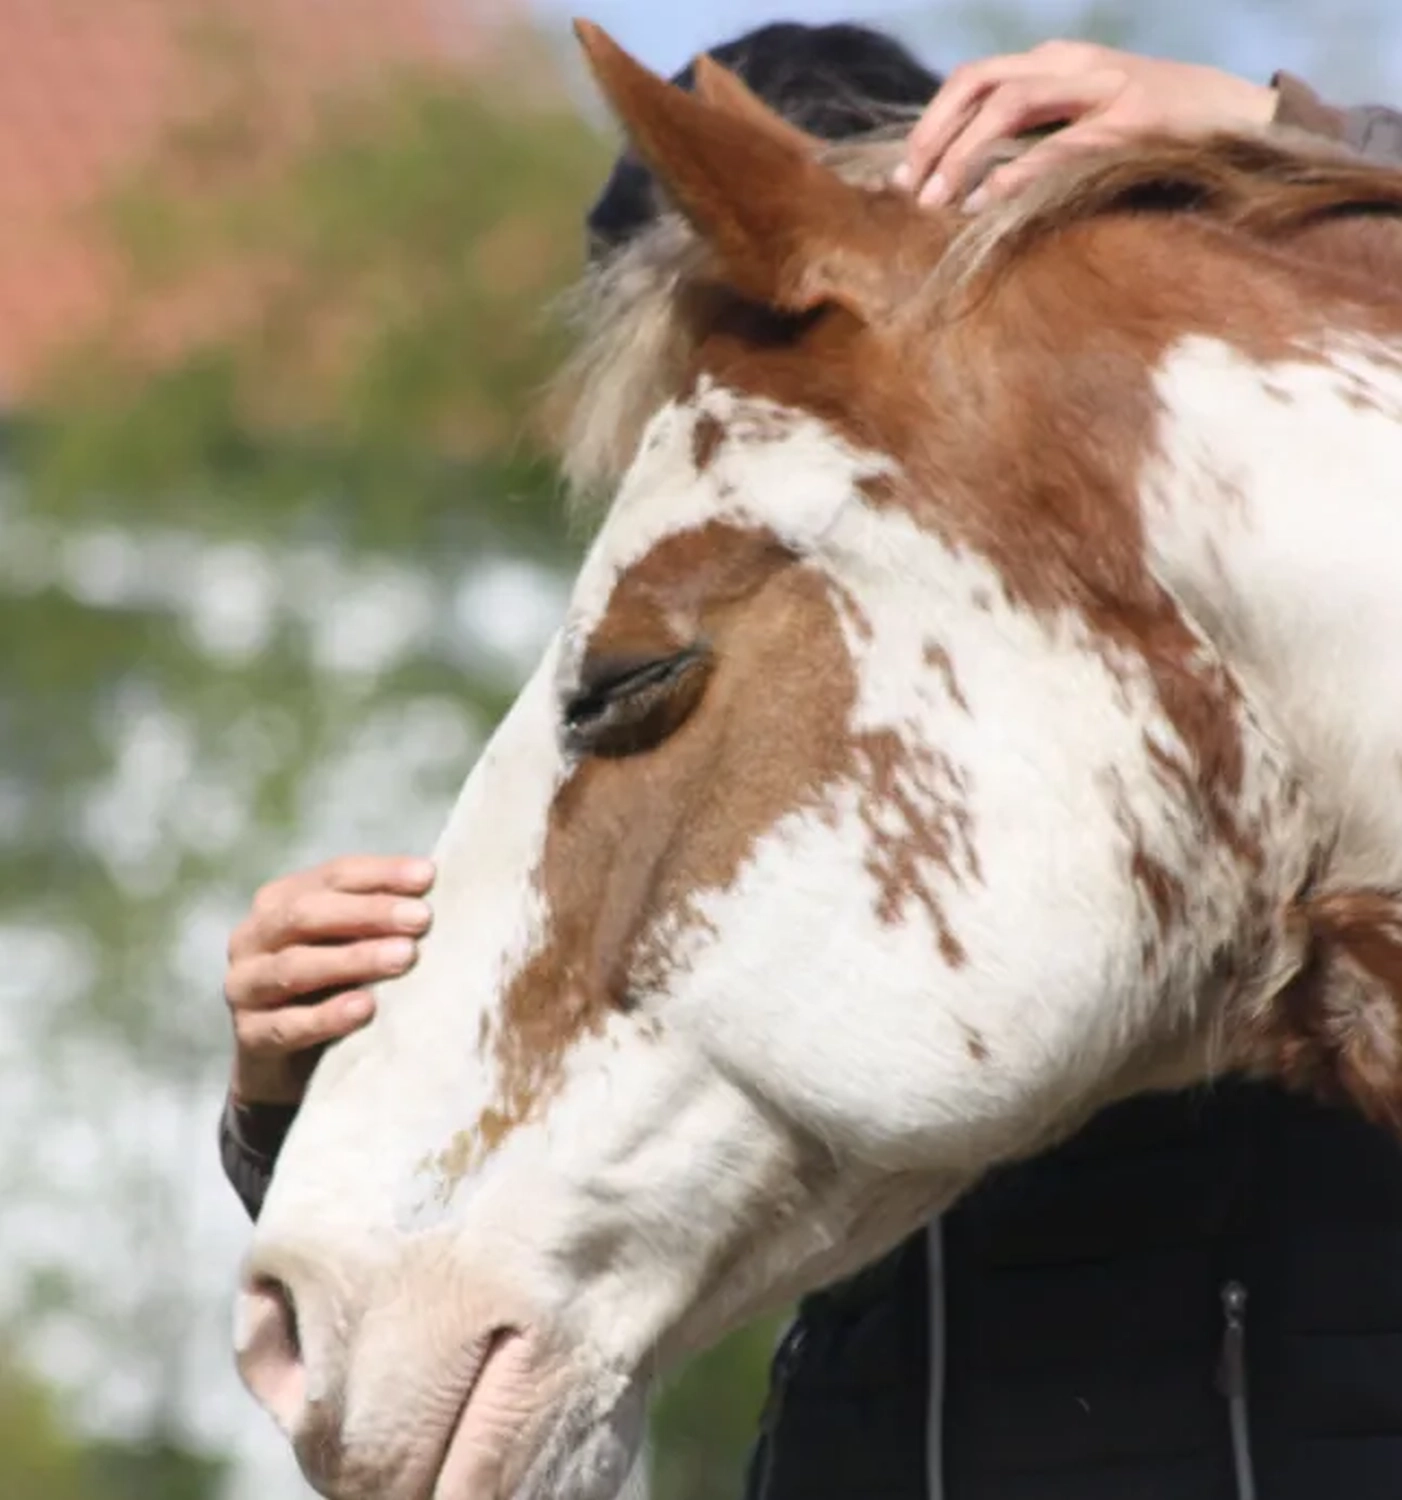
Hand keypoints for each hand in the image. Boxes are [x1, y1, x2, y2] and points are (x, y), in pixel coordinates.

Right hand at [225, 854, 434, 1104]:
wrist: (288, 1060)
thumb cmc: (334, 983)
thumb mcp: (353, 942)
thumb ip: (380, 917)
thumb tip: (438, 886)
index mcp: (280, 900)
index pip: (333, 876)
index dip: (381, 874)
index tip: (429, 877)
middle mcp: (253, 937)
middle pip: (308, 914)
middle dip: (369, 913)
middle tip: (422, 919)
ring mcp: (245, 986)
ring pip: (296, 966)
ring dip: (354, 959)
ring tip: (405, 958)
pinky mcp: (249, 1036)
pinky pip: (287, 1025)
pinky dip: (328, 1016)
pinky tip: (365, 1008)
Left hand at [895, 40, 1277, 210]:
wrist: (1247, 121)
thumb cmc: (1159, 134)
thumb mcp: (1088, 120)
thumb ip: (1037, 135)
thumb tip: (972, 179)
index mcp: (1057, 63)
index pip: (973, 80)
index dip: (930, 125)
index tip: (902, 174)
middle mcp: (1074, 66)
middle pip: (978, 82)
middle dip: (933, 135)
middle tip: (906, 190)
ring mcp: (1104, 89)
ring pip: (1009, 103)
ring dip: (964, 154)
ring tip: (936, 201)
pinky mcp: (1132, 123)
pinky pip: (1059, 144)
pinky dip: (1016, 173)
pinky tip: (986, 202)